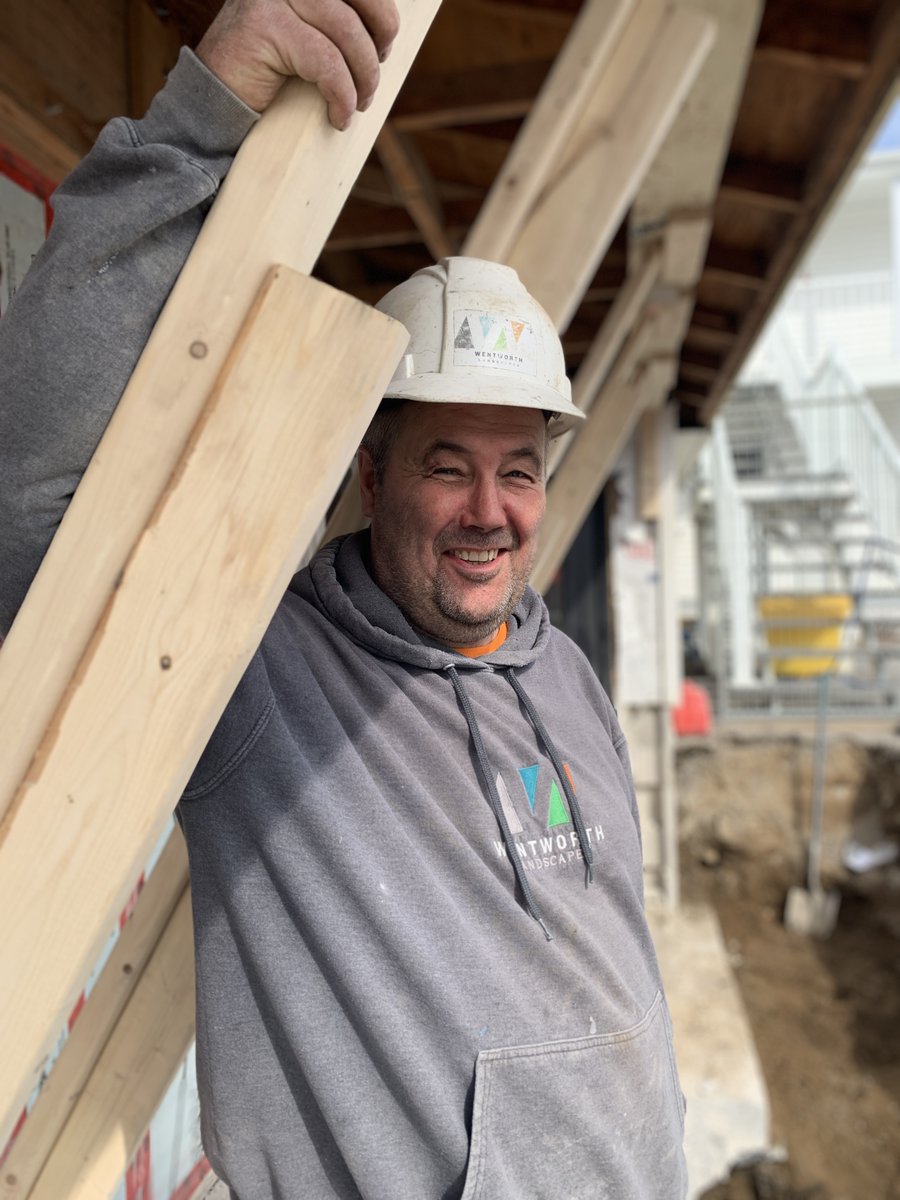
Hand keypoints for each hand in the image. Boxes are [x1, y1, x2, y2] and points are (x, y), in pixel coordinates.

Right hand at [196, 0, 399, 127]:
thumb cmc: (270, 77)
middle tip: (372, 78)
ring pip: (346, 32)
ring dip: (363, 76)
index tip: (383, 46)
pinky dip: (342, 94)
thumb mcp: (312, 40)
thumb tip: (388, 34)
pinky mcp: (265, 26)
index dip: (382, 13)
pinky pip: (325, 61)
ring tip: (357, 104)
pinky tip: (338, 116)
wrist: (216, 102)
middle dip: (379, 40)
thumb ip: (337, 26)